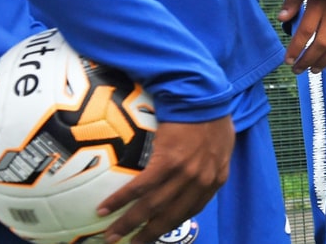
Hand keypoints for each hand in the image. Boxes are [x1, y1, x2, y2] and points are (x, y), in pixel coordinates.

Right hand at [96, 115, 232, 242]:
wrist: (204, 94)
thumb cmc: (212, 114)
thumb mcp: (221, 142)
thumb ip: (210, 160)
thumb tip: (195, 166)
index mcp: (216, 178)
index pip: (192, 210)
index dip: (172, 224)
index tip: (156, 232)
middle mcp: (202, 180)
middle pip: (171, 216)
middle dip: (148, 234)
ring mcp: (186, 173)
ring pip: (153, 207)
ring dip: (129, 224)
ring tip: (111, 235)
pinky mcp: (169, 161)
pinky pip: (141, 187)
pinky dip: (120, 200)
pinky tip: (104, 209)